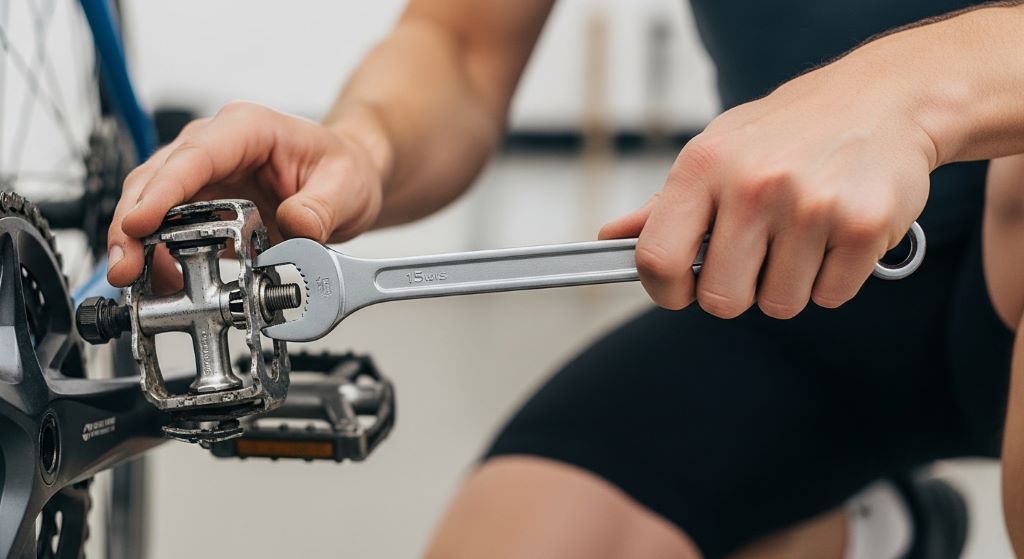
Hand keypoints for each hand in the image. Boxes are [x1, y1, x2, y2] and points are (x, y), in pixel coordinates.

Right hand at [106, 101, 386, 288]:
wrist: (348, 178)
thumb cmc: (343, 168)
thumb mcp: (346, 186)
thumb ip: (321, 209)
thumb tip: (297, 228)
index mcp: (247, 129)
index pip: (193, 157)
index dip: (162, 191)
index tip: (139, 223)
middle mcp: (215, 146)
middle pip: (155, 180)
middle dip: (132, 225)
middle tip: (125, 267)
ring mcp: (202, 176)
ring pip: (149, 204)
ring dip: (136, 244)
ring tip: (135, 281)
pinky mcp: (199, 205)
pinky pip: (165, 229)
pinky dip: (156, 256)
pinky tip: (158, 282)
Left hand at [601, 54, 934, 318]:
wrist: (880, 98)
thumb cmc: (787, 132)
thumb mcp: (715, 151)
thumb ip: (665, 205)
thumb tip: (613, 239)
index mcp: (704, 166)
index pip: (657, 260)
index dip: (666, 291)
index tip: (682, 288)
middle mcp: (753, 184)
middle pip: (722, 300)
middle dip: (738, 290)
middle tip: (757, 255)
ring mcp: (810, 205)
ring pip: (780, 304)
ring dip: (790, 284)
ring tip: (801, 235)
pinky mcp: (863, 225)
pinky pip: (832, 296)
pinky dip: (833, 278)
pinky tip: (834, 235)